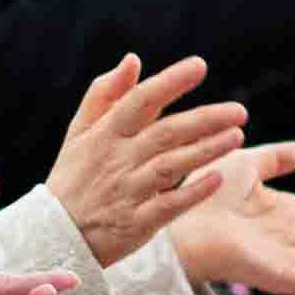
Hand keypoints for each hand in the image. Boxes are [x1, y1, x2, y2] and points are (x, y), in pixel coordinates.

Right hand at [44, 55, 254, 270]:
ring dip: (206, 150)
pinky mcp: (136, 223)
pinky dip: (193, 192)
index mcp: (104, 135)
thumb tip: (133, 60)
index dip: (170, 82)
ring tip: (237, 136)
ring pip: (171, 166)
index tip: (200, 66)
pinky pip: (168, 206)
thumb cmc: (73, 177)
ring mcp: (127, 193)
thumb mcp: (79, 132)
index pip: (140, 100)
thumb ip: (104, 94)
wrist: (54, 235)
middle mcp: (117, 161)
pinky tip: (218, 178)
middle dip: (205, 119)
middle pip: (166, 133)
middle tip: (240, 110)